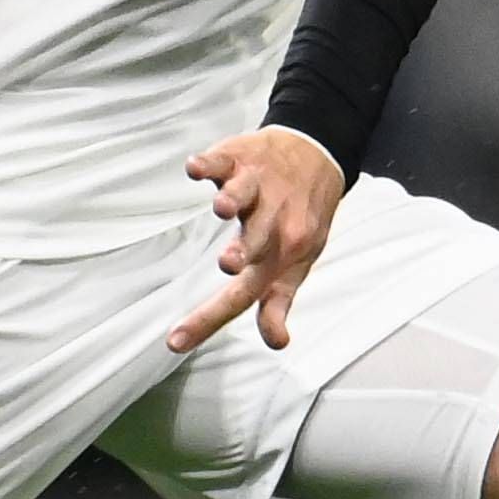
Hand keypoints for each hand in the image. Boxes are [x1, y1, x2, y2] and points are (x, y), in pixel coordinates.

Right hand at [171, 128, 345, 351]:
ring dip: (233, 199)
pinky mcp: (241, 157)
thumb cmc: (303, 218)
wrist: (322, 156)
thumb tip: (277, 343)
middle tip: (227, 264)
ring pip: (244, 193)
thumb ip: (278, 301)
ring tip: (221, 206)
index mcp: (280, 253)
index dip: (209, 319)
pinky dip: (209, 163)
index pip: (244, 293)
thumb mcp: (297, 263)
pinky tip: (195, 167)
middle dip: (241, 250)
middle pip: (253, 239)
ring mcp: (256, 186)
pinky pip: (223, 159)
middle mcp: (272, 219)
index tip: (176, 341)